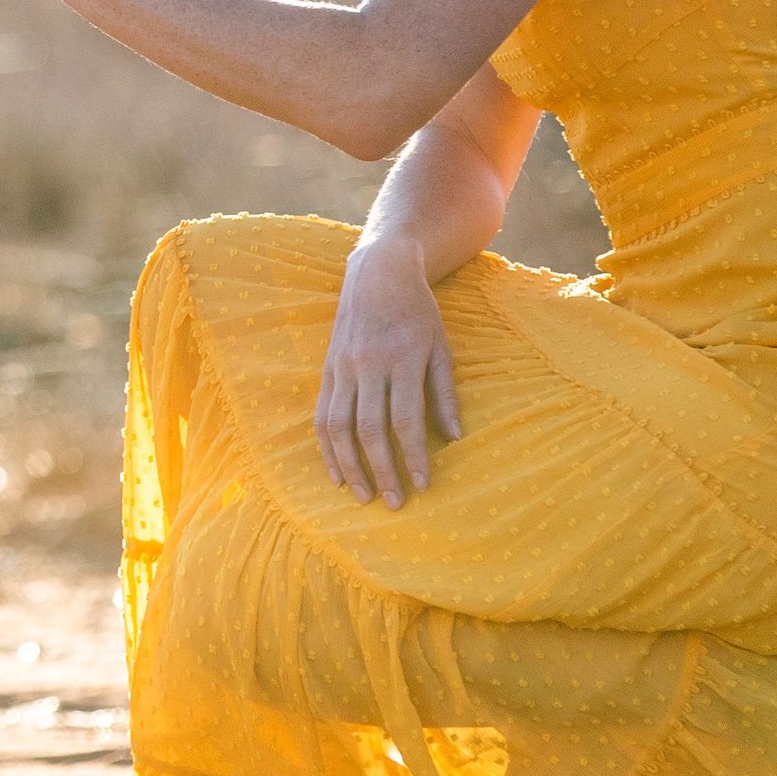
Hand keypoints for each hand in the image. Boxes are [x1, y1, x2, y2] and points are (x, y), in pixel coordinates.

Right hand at [316, 236, 461, 507]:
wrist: (378, 272)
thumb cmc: (418, 311)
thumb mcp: (440, 346)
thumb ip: (444, 392)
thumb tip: (455, 438)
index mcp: (402, 358)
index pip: (406, 419)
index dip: (414, 456)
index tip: (423, 484)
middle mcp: (368, 364)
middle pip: (370, 429)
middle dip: (382, 470)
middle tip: (394, 503)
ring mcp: (342, 367)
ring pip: (338, 426)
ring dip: (350, 466)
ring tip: (363, 496)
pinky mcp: (327, 369)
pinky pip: (321, 415)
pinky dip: (326, 448)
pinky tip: (337, 473)